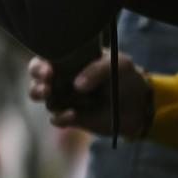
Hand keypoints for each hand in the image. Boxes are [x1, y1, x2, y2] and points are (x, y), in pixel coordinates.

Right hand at [30, 52, 151, 137]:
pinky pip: (56, 118)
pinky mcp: (70, 117)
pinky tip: (72, 114)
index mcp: (70, 62)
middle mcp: (62, 79)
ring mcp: (64, 99)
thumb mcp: (119, 65)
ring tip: (50, 96)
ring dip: (41, 96)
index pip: (45, 59)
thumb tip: (77, 86)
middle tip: (46, 87)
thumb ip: (98, 69)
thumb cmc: (127, 79)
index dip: (40, 65)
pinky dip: (60, 117)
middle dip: (37, 82)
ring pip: (40, 97)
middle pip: (37, 79)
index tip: (48, 71)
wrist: (140, 107)